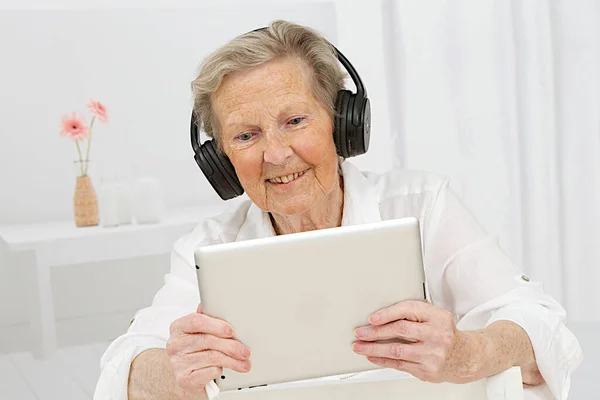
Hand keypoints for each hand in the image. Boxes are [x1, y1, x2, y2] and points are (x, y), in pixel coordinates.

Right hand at [166, 304, 251, 395]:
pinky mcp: (184, 379)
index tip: (231, 330)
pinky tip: (224, 370)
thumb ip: (206, 319)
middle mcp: (175, 344)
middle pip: (207, 340)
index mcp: (178, 327)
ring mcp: (178, 363)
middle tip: (245, 351)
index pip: (196, 321)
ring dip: (232, 361)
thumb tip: (217, 304)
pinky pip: (209, 372)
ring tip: (243, 363)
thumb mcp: (198, 333)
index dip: (216, 325)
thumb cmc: (194, 352)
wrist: (185, 377)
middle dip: (230, 346)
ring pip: (211, 357)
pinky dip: (220, 370)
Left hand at [352, 300, 480, 383]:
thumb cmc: (444, 333)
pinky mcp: (428, 370)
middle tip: (360, 332)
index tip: (372, 318)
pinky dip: (383, 361)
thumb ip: (413, 313)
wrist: (465, 356)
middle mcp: (437, 335)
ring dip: (374, 349)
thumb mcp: (435, 316)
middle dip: (375, 332)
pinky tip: (373, 357)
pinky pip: (400, 365)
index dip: (387, 314)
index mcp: (438, 316)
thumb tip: (382, 316)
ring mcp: (433, 354)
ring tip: (360, 346)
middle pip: (400, 330)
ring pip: (397, 350)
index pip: (408, 310)